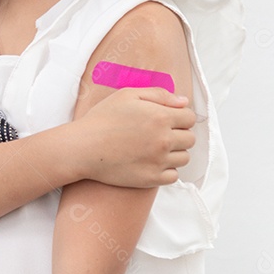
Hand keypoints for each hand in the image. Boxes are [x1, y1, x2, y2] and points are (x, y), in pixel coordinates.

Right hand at [74, 87, 195, 187]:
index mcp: (160, 117)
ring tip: (154, 148)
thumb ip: (158, 94)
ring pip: (184, 158)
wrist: (83, 147)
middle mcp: (164, 140)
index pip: (190, 118)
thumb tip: (183, 101)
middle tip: (159, 134)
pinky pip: (174, 176)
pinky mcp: (152, 178)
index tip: (167, 119)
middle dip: (179, 134)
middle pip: (190, 139)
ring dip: (174, 152)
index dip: (180, 117)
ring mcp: (159, 161)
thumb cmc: (102, 119)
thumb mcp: (127, 95)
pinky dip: (167, 170)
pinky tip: (152, 162)